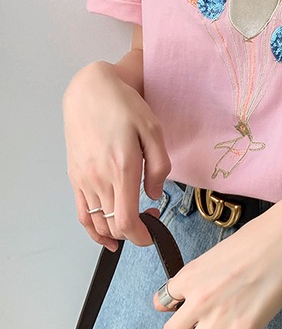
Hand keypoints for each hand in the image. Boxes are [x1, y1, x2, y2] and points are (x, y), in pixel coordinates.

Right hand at [63, 61, 170, 250]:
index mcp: (122, 168)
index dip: (140, 236)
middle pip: (113, 226)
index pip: (126, 220)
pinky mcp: (75, 177)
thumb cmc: (124, 107)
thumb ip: (159, 166)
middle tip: (151, 219)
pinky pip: (82, 213)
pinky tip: (105, 235)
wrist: (91, 92)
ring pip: (97, 223)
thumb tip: (154, 194)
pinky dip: (93, 229)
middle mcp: (99, 179)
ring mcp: (84, 180)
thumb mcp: (153, 129)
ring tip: (133, 225)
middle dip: (135, 232)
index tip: (153, 234)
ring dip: (115, 232)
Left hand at [153, 190, 281, 328]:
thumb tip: (194, 295)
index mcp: (189, 276)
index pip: (162, 304)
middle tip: (202, 325)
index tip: (184, 310)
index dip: (176, 308)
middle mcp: (198, 298)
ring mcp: (218, 317)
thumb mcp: (216, 255)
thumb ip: (199, 278)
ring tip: (224, 327)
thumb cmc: (257, 239)